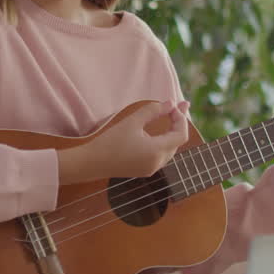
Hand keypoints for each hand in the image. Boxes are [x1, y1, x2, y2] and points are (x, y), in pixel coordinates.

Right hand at [59, 101, 190, 182]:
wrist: (92, 163)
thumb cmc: (110, 141)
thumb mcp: (132, 121)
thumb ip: (153, 110)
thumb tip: (171, 103)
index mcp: (156, 151)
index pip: (181, 135)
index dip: (181, 118)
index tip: (172, 105)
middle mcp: (158, 163)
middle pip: (177, 141)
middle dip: (179, 122)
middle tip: (181, 103)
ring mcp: (152, 168)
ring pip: (170, 148)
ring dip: (172, 131)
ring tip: (173, 114)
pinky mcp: (145, 169)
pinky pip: (161, 154)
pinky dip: (164, 140)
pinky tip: (162, 130)